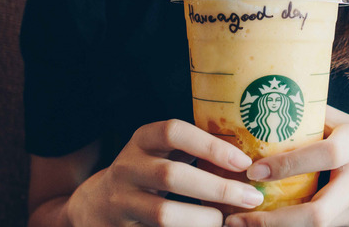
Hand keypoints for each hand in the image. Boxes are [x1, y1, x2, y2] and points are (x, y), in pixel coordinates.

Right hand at [66, 119, 264, 226]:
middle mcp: (127, 167)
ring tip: (226, 219)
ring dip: (202, 219)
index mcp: (142, 139)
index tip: (243, 162)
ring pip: (163, 213)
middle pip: (171, 175)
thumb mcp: (161, 152)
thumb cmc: (148, 172)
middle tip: (250, 197)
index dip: (210, 145)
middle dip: (216, 188)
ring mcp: (121, 200)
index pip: (173, 131)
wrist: (97, 205)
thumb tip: (251, 157)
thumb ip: (194, 150)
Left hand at [225, 106, 348, 226]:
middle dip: (274, 221)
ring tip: (236, 224)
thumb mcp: (348, 125)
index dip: (287, 165)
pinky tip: (261, 226)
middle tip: (236, 218)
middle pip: (319, 213)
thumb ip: (314, 117)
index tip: (253, 170)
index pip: (324, 156)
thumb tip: (270, 99)